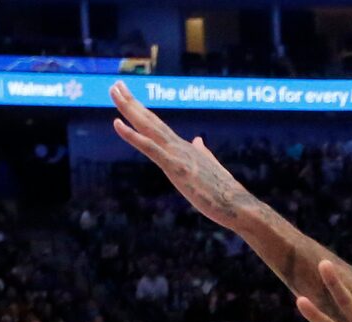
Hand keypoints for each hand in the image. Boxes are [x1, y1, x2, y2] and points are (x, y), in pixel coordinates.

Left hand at [111, 84, 256, 230]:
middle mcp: (178, 146)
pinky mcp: (175, 168)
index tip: (128, 96)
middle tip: (115, 85)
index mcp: (184, 148)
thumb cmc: (225, 192)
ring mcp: (176, 155)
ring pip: (147, 127)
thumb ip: (202, 152)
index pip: (158, 126)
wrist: (237, 205)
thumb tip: (198, 140)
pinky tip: (117, 123)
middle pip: (150, 120)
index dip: (142, 111)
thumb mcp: (210, 167)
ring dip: (129, 109)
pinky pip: (149, 148)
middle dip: (131, 102)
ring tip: (114, 91)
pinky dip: (132, 135)